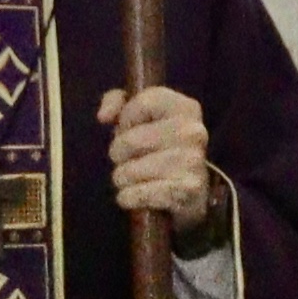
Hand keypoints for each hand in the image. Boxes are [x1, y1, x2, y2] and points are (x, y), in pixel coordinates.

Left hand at [98, 85, 230, 253]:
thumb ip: (117, 101)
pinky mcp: (186, 191)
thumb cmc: (158, 148)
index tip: (130, 129)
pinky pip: (136, 195)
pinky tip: (138, 195)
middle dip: (119, 153)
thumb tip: (104, 116)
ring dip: (123, 178)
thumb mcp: (139, 115)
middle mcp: (193, 132)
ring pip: (128, 171)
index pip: (142, 103)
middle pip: (128, 141)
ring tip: (137, 178)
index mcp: (186, 108)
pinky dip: (129, 198)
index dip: (126, 119)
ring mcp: (192, 162)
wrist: (189, 192)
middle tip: (133, 159)